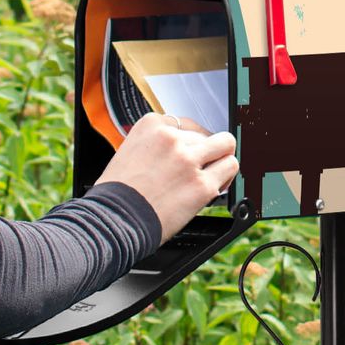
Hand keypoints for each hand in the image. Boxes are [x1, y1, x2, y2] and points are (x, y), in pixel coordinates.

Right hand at [93, 111, 238, 242]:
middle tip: (199, 166)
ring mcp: (188, 160)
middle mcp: (171, 138)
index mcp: (151, 125)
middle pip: (205, 135)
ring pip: (226, 145)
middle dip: (204, 151)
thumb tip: (176, 149)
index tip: (189, 152)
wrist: (115, 220)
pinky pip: (229, 168)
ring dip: (220, 159)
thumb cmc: (117, 192)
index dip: (189, 141)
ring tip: (213, 172)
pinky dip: (225, 177)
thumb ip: (154, 144)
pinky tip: (214, 186)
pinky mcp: (202, 184)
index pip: (186, 124)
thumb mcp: (129, 151)